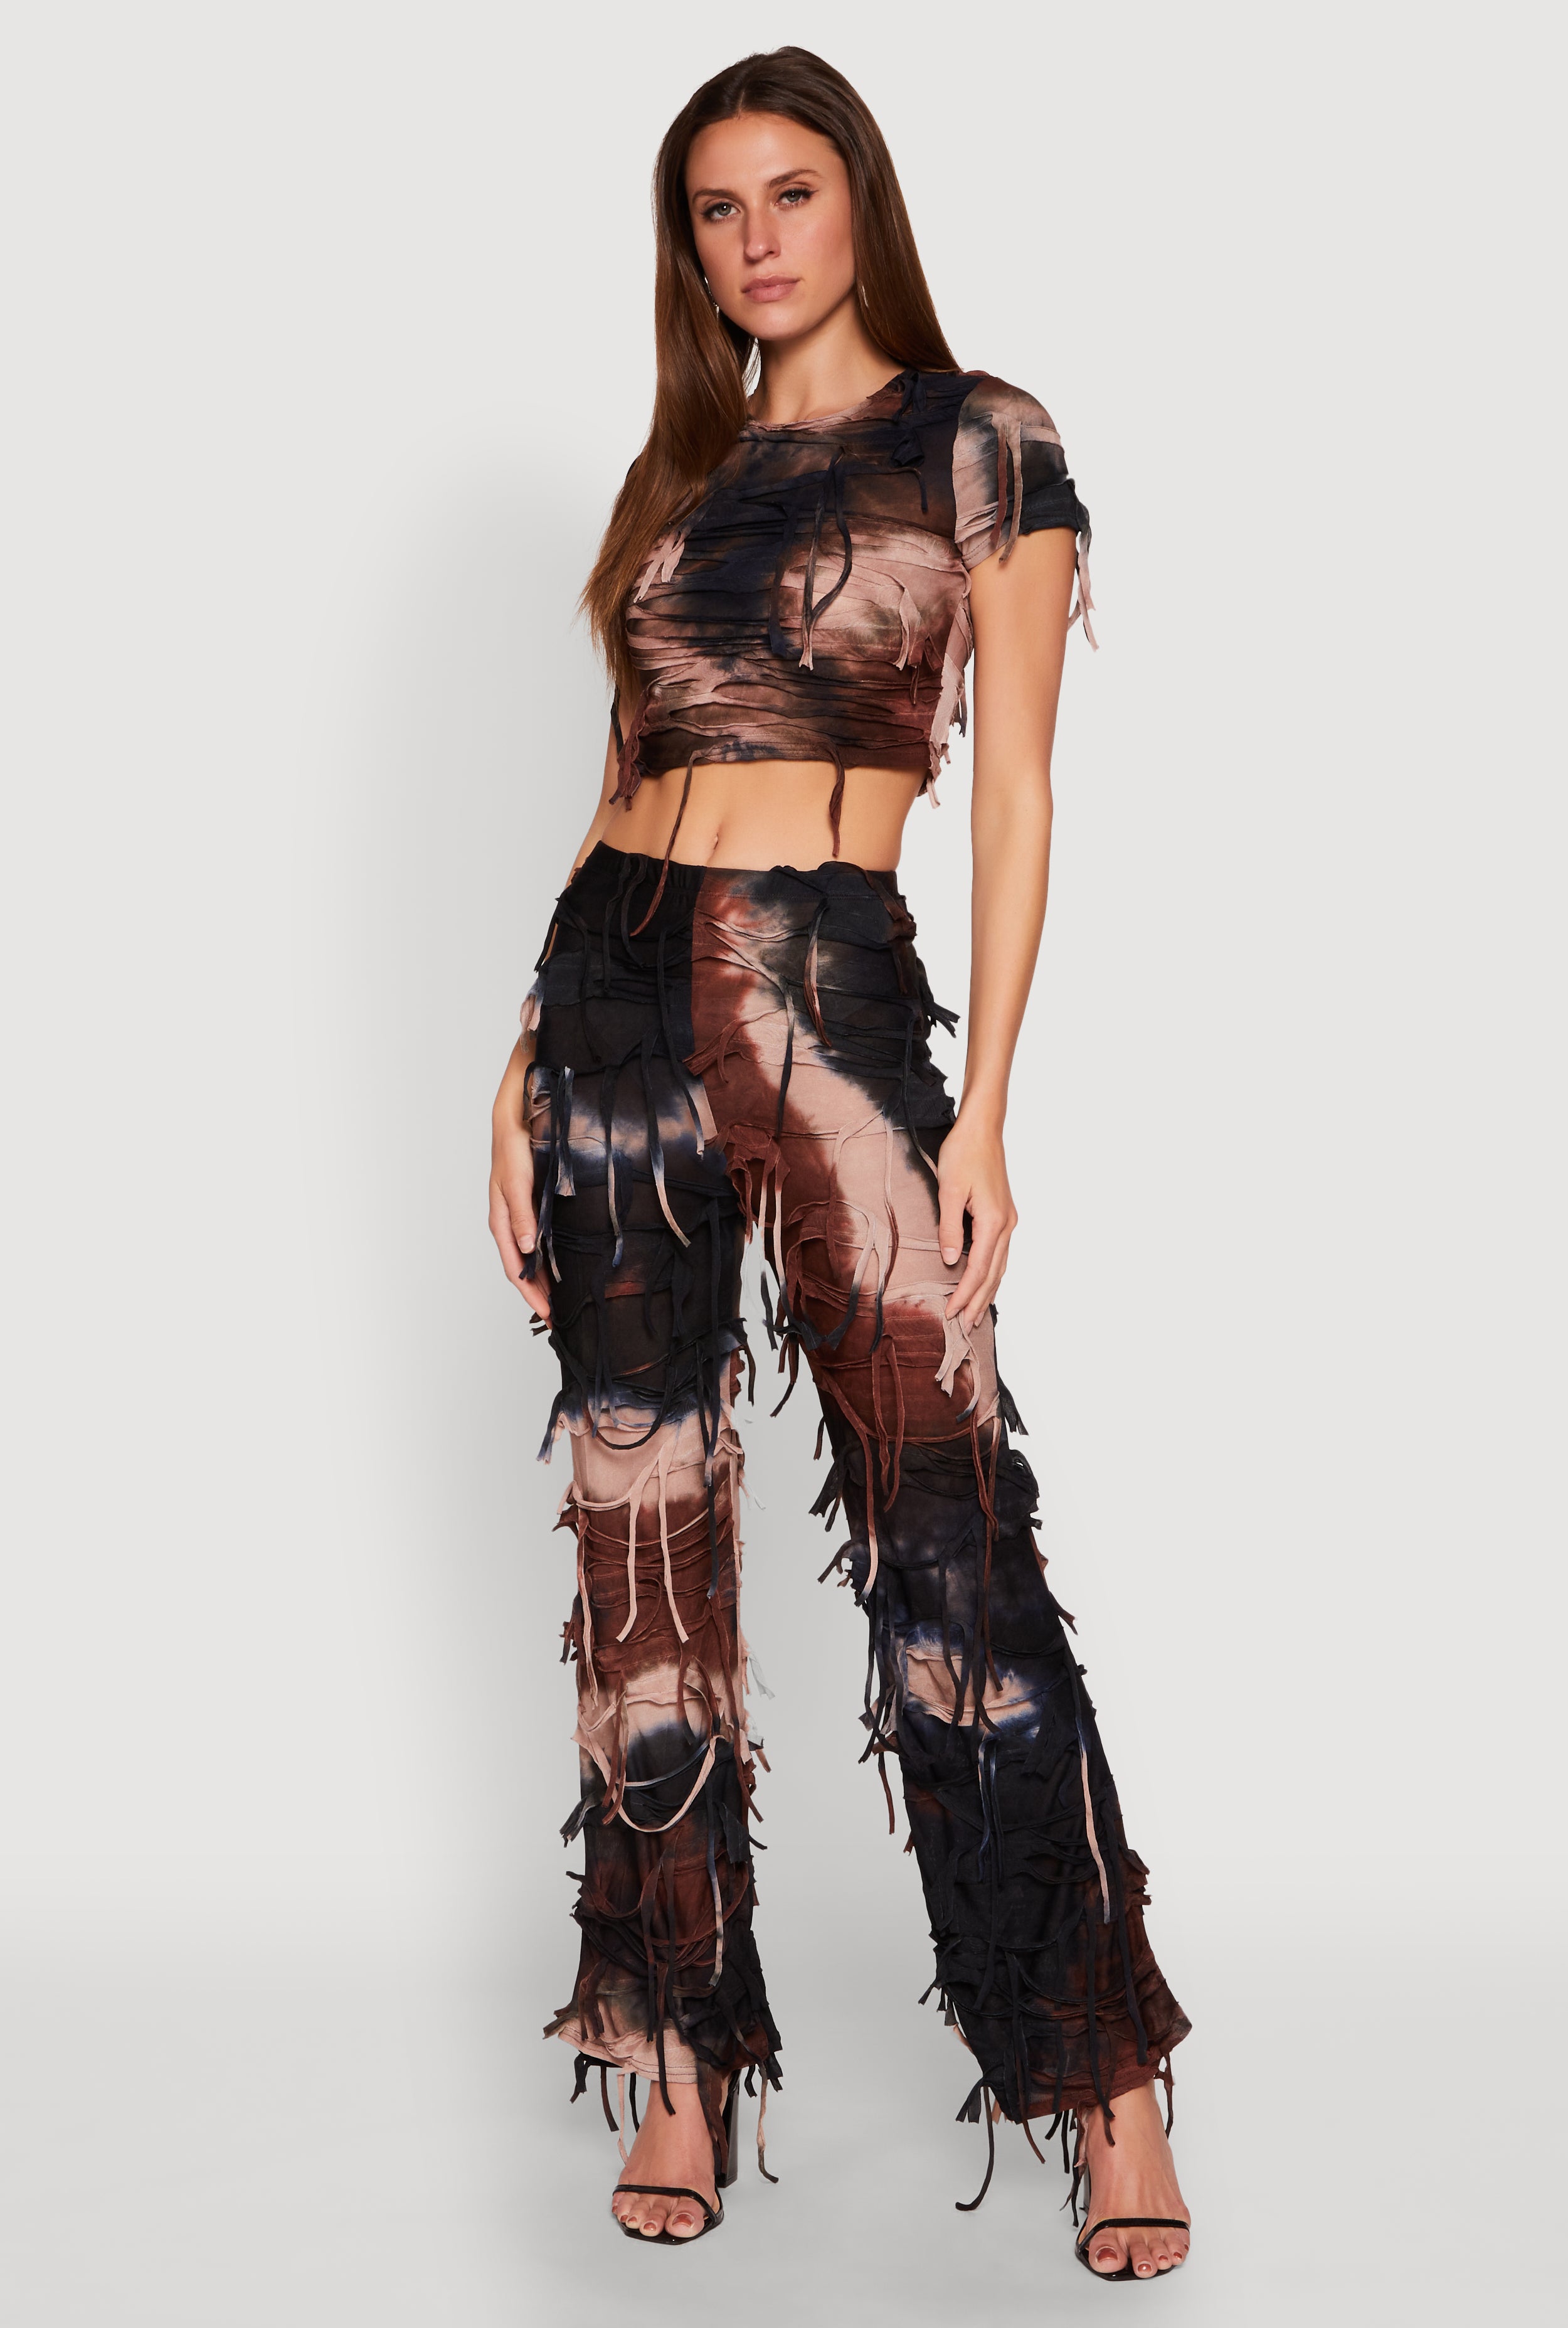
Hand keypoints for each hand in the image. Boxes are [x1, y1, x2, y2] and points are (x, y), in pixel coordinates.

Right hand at [489, 1041, 550, 1321]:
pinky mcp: (521, 1184)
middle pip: (500, 1219)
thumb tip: (531, 1017)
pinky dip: (529, 1259)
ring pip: (504, 1232)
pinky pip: (517, 1227)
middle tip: (542, 1303)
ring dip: (523, 1272)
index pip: (511, 1174)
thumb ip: (537, 1030)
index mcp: (508, 1126)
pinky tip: (549, 1285)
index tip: (528, 1242)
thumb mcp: (539, 1039)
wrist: (540, 1045)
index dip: (517, 1210)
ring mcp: (509, 1174)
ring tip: (545, 1309)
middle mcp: (504, 1156)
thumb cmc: (545, 1048)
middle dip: (519, 1265)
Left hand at [937, 1108, 1017, 1331]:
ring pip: (1000, 1265)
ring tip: (976, 1313)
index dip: (965, 1294)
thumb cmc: (963, 1154)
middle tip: (965, 1325)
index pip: (978, 1269)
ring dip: (987, 1291)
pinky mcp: (1004, 1215)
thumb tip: (951, 1261)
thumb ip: (949, 1228)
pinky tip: (985, 1282)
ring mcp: (1008, 1220)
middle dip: (979, 1301)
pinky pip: (1000, 1253)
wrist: (982, 1129)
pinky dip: (992, 1272)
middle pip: (994, 1273)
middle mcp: (1006, 1225)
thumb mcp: (949, 1190)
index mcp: (993, 1221)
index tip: (951, 1313)